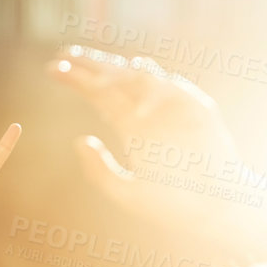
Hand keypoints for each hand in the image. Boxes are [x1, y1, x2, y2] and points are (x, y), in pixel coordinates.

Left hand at [49, 46, 242, 229]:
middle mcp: (151, 112)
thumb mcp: (128, 194)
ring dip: (119, 73)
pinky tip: (138, 95)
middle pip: (116, 79)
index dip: (77, 80)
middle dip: (92, 64)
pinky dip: (157, 94)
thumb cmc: (172, 205)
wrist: (214, 212)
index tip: (52, 68)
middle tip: (66, 54)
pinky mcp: (199, 111)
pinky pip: (175, 93)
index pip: (100, 95)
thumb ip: (101, 172)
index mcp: (132, 127)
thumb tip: (79, 141)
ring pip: (143, 78)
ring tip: (95, 78)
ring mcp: (175, 108)